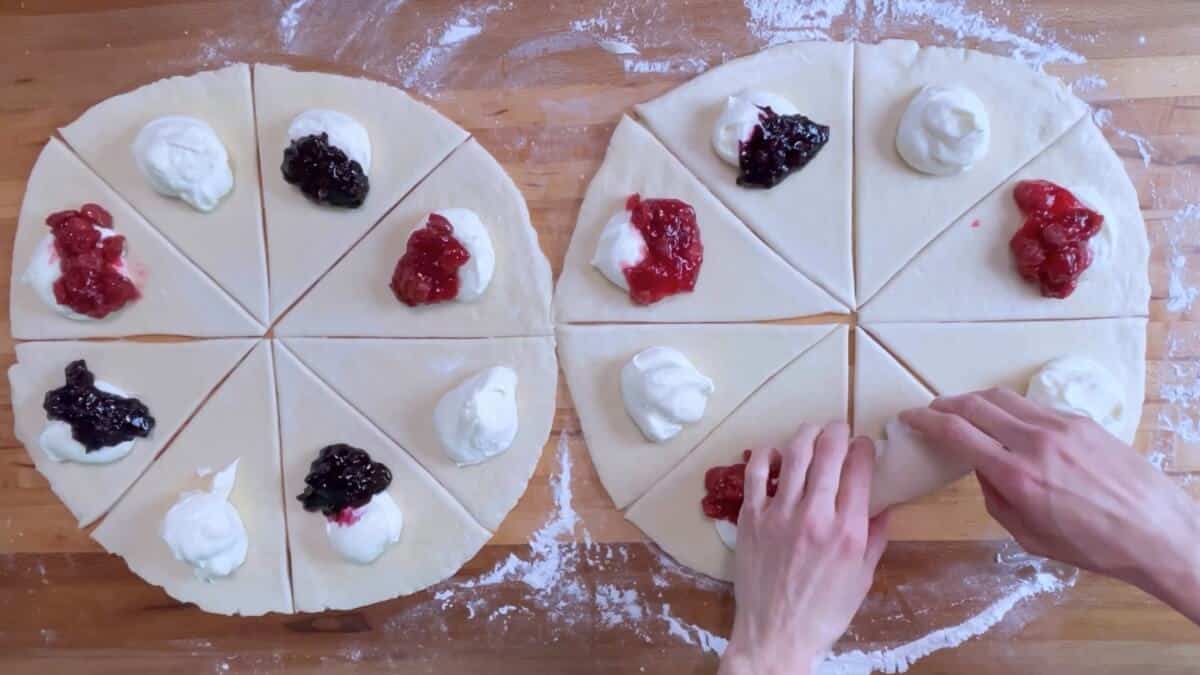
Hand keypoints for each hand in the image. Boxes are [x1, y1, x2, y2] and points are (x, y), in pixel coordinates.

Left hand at [719, 422, 889, 674]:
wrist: (775, 635)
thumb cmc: (824, 613)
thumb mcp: (862, 578)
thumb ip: (874, 538)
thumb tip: (884, 506)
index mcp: (846, 531)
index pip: (859, 471)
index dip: (863, 449)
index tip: (864, 445)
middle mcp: (814, 516)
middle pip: (827, 454)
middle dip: (837, 432)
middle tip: (839, 428)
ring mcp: (778, 514)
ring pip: (793, 455)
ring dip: (806, 435)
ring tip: (812, 432)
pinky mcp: (750, 518)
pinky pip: (755, 474)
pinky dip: (765, 456)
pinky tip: (774, 453)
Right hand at [902, 388, 1199, 623]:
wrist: (1158, 531)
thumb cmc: (1094, 546)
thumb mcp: (1030, 538)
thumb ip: (997, 500)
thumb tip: (983, 471)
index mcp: (1016, 474)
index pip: (957, 432)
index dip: (926, 420)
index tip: (909, 417)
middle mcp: (1035, 441)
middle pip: (975, 405)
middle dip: (946, 404)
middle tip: (932, 411)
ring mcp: (1060, 425)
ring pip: (1004, 398)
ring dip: (976, 401)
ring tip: (965, 411)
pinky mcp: (1082, 421)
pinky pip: (1033, 406)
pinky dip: (1011, 409)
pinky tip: (1009, 423)